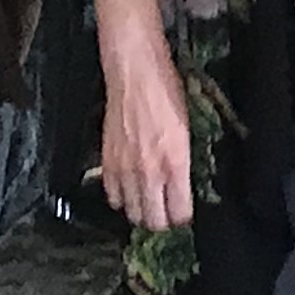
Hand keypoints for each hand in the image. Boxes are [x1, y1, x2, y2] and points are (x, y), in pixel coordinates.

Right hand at [99, 36, 194, 231]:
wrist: (135, 73)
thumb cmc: (166, 92)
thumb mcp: (187, 128)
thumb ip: (183, 162)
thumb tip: (183, 184)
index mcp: (176, 162)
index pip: (179, 212)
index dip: (183, 217)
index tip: (183, 213)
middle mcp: (150, 171)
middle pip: (153, 220)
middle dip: (162, 222)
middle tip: (165, 214)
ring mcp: (126, 169)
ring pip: (131, 213)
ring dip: (141, 212)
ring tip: (147, 205)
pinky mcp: (107, 162)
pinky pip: (112, 196)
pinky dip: (120, 198)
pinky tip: (128, 190)